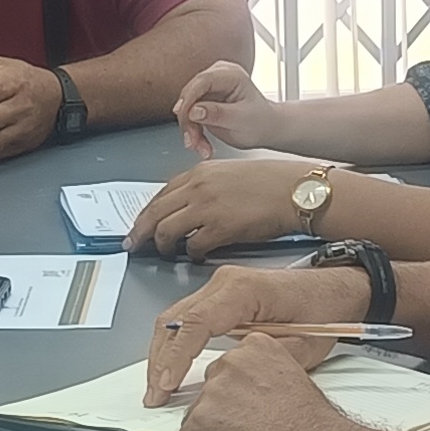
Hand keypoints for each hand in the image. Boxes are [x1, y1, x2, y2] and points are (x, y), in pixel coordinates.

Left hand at [125, 159, 332, 259]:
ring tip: (166, 253)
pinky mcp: (220, 228)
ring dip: (162, 245)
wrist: (295, 190)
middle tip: (134, 244)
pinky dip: (190, 254)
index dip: (145, 213)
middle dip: (140, 232)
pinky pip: (193, 246)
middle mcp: (198, 188)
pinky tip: (195, 257)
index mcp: (199, 173)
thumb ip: (204, 187)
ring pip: (166, 230)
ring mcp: (207, 208)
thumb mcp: (228, 174)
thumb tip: (188, 207)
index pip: (160, 194)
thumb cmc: (270, 182)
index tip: (139, 224)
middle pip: (154, 213)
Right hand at [142, 257, 374, 404]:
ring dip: (162, 354)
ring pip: (173, 319)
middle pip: (174, 320)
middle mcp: (225, 282)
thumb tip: (225, 380)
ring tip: (157, 388)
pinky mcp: (219, 296)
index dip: (176, 358)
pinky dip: (173, 344)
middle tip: (154, 395)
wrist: (337, 290)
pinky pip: (185, 319)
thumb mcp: (300, 347)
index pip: (195, 323)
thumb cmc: (325, 311)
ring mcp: (219, 286)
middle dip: (159, 361)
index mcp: (243, 289)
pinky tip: (171, 369)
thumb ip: (259, 362)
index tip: (166, 386)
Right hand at [173, 60, 278, 154]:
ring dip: (191, 130)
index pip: (203, 81)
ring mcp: (210, 89)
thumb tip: (194, 111)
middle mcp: (218, 78)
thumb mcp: (241, 119)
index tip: (182, 114)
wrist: (265, 129)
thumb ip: (218, 114)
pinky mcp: (203, 102)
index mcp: (231, 75)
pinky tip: (202, 145)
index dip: (189, 97)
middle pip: (191, 95)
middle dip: (189, 120)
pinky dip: (194, 132)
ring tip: (201, 147)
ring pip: (187, 108)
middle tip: (193, 141)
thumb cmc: (260, 122)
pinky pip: (190, 116)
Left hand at [173, 332, 356, 430]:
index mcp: (256, 348)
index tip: (246, 415)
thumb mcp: (293, 383)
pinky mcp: (200, 423)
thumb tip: (250, 400)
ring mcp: (212, 393)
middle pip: (208, 394)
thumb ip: (264, 383)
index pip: (227, 371)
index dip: (235, 400)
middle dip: (222, 419)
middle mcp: (230, 363)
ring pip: (196, 421)